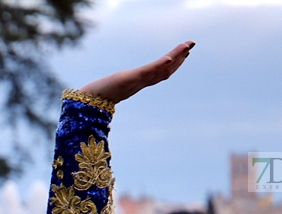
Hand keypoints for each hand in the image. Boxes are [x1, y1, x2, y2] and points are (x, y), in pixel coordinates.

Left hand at [80, 41, 194, 103]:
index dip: (174, 63)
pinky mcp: (130, 79)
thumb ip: (117, 86)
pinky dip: (158, 65)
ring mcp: (137, 81)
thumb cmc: (99, 95)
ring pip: (160, 69)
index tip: (185, 53)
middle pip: (165, 69)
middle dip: (179, 58)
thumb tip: (117, 85)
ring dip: (175, 57)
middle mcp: (140, 81)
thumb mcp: (112, 87)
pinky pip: (147, 71)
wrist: (89, 101)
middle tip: (192, 44)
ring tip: (187, 47)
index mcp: (138, 82)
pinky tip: (168, 58)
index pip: (161, 72)